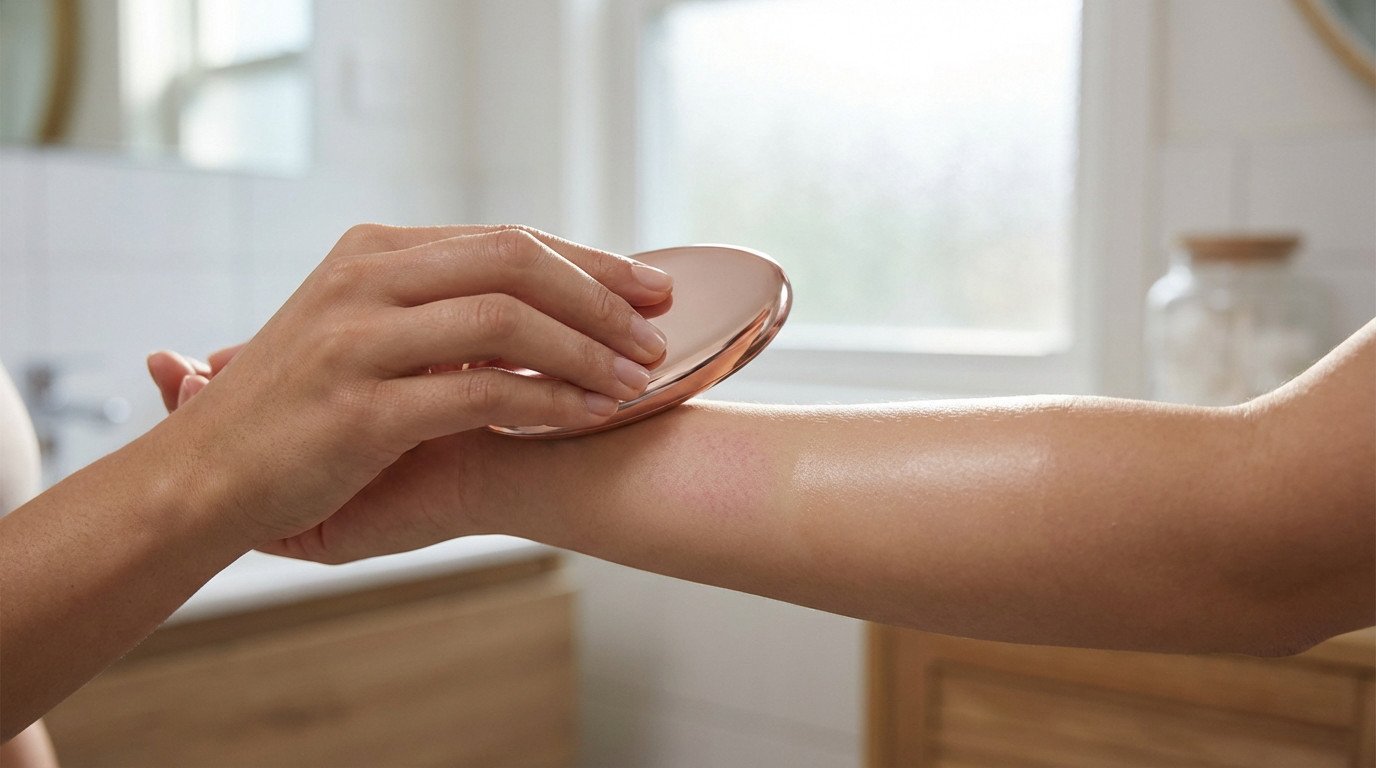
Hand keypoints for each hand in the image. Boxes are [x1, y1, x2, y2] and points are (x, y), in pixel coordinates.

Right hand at [146, 223, 671, 547]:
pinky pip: (483, 391)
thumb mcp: (356, 329)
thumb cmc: (292, 412)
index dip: (585, 261)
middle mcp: (365, 281)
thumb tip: (522, 301)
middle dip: (601, 294)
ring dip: (588, 349)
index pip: (502, 239)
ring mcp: (359, 340)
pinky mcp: (362, 408)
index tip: (645, 287)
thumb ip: (431, 305)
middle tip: (657, 331)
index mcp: (370, 253)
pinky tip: (590, 416)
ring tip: (638, 379)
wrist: (200, 479)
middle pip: (515, 262)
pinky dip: (551, 400)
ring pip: (508, 320)